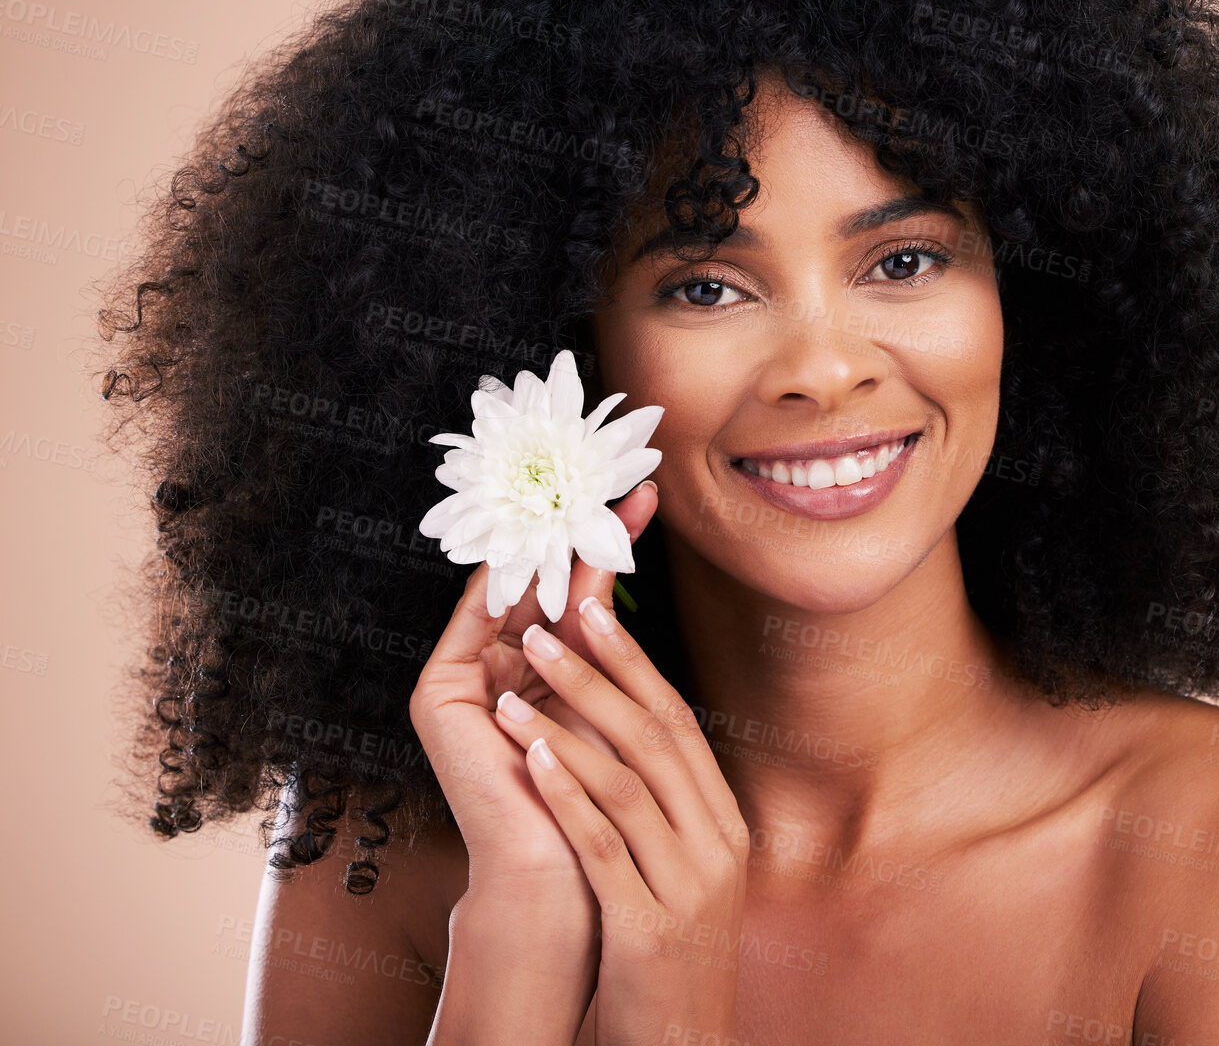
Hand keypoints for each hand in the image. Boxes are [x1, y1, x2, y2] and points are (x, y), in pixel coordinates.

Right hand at [407, 479, 659, 910]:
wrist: (570, 874)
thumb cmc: (603, 797)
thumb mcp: (609, 695)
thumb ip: (600, 633)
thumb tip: (619, 549)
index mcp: (541, 672)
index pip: (574, 592)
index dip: (608, 542)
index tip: (647, 494)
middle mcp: (498, 668)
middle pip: (541, 583)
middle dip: (582, 529)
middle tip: (628, 478)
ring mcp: (463, 680)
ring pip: (511, 593)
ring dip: (547, 540)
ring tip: (591, 490)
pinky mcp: (437, 695)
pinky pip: (475, 620)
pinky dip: (503, 578)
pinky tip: (537, 534)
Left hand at [492, 581, 748, 1045]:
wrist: (684, 1043)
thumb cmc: (669, 950)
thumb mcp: (686, 868)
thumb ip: (667, 804)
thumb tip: (624, 729)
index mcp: (723, 823)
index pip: (680, 723)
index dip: (636, 663)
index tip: (595, 613)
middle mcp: (715, 845)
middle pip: (657, 738)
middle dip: (599, 673)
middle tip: (548, 623)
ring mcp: (687, 885)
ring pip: (628, 783)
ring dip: (569, 723)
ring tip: (516, 685)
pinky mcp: (648, 927)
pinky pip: (605, 846)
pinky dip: (568, 795)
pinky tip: (532, 757)